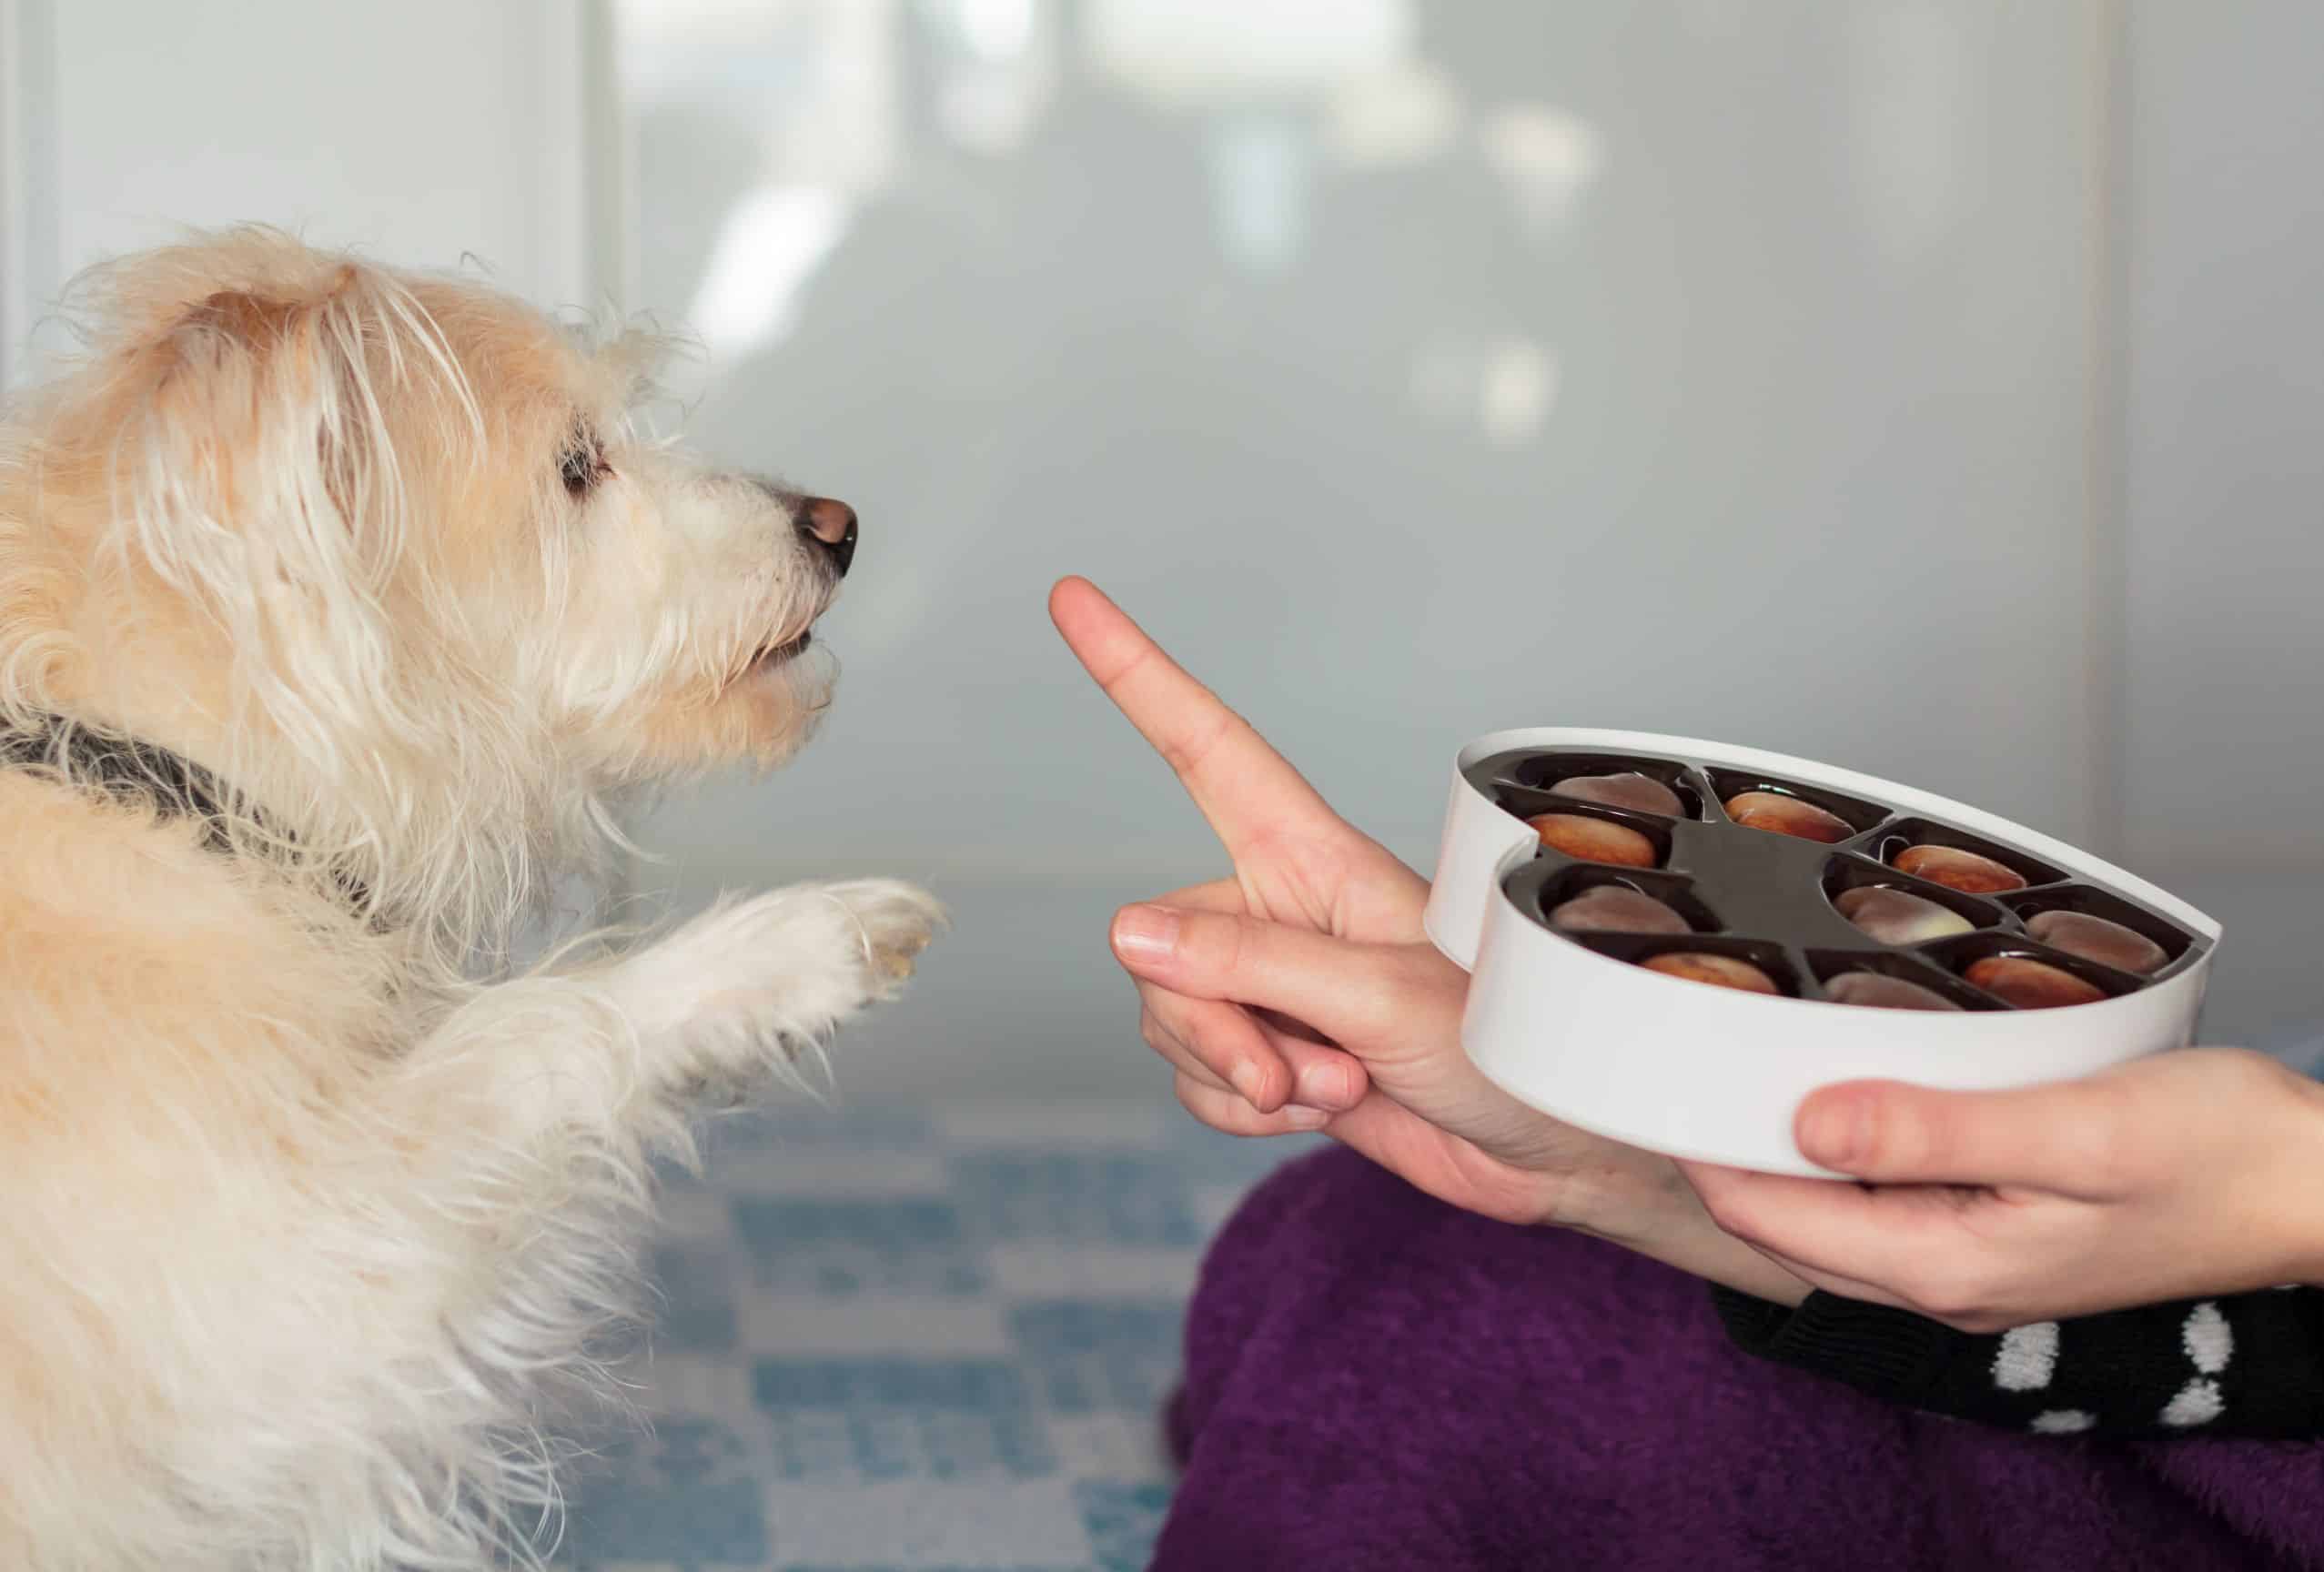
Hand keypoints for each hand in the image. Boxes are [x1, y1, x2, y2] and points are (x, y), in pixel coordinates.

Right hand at [1048, 575, 1802, 1300]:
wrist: (1549, 1153)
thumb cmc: (1507, 1047)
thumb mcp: (1379, 1000)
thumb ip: (1250, 965)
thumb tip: (1127, 932)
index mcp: (1313, 857)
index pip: (1205, 749)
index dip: (1137, 674)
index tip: (1073, 599)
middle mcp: (1278, 910)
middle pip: (1160, 945)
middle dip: (1210, 1025)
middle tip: (1293, 1071)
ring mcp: (1271, 986)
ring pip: (1169, 1018)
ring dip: (1238, 1076)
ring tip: (1337, 1087)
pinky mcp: (1271, 1054)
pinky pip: (1194, 1079)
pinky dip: (1242, 1113)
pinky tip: (1317, 1113)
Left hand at [1679, 1047, 2323, 1330]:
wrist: (2317, 1184)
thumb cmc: (2220, 1152)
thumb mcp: (2074, 1130)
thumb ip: (1935, 1132)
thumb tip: (1807, 1123)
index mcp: (1950, 1265)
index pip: (1774, 1218)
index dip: (1705, 1150)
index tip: (1655, 1077)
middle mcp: (1946, 1280)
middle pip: (1788, 1224)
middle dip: (1726, 1153)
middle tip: (1677, 1059)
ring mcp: (1970, 1263)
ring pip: (1833, 1213)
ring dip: (1781, 1153)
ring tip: (1735, 1066)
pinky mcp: (1996, 1234)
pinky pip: (1885, 1201)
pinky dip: (1844, 1152)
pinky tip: (1838, 1094)